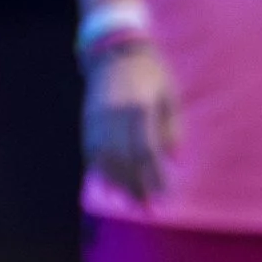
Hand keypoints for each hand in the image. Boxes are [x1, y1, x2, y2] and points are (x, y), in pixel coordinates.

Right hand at [81, 39, 179, 198]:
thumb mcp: (169, 95)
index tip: (164, 196)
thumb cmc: (151, 73)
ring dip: (118, 185)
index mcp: (140, 108)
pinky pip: (91, 152)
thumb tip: (174, 159)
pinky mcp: (87, 121)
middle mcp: (115, 116)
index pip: (146, 152)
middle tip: (148, 210)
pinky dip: (100, 173)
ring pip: (105, 160)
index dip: (154, 177)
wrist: (115, 51)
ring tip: (131, 203)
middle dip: (136, 188)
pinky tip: (108, 188)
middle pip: (124, 161)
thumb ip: (171, 128)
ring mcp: (97, 119)